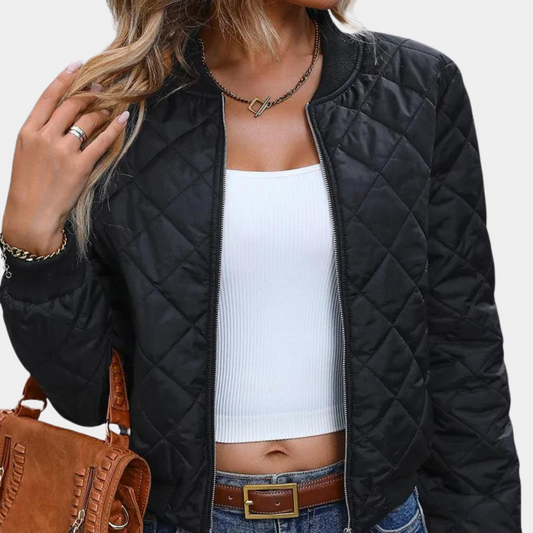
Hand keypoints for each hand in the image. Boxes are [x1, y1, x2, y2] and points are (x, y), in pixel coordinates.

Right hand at [1, 59, 129, 255]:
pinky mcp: (79, 167)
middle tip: (102, 89)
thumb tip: (65, 118)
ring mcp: (62, 151)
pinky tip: (122, 120)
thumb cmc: (29, 186)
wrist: (32, 214)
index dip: (65, 78)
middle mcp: (44, 137)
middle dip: (89, 93)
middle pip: (71, 104)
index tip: (77, 65)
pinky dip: (114, 129)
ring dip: (103, 111)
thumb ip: (42, 133)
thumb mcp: (27, 153)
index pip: (48, 97)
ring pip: (88, 121)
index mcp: (28, 131)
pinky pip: (101, 142)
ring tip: (111, 108)